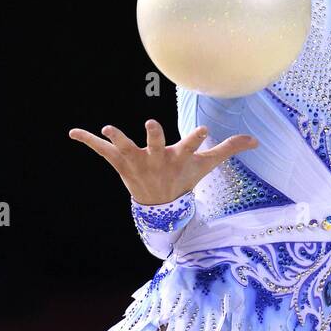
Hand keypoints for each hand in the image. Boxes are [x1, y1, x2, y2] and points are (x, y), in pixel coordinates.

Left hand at [68, 119, 258, 205]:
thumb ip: (228, 149)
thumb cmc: (184, 178)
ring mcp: (138, 162)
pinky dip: (89, 142)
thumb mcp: (205, 165)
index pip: (191, 145)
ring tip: (109, 128)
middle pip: (157, 145)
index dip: (197, 138)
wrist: (160, 206)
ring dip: (118, 139)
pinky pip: (103, 153)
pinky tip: (73, 132)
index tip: (204, 130)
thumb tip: (256, 140)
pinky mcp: (122, 163)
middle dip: (154, 136)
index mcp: (179, 157)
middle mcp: (158, 159)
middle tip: (152, 124)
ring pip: (127, 148)